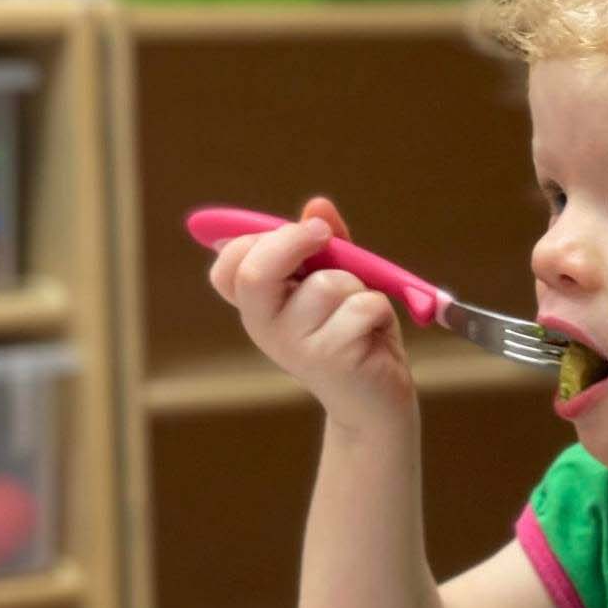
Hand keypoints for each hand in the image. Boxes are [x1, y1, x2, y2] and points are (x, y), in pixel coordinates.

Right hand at [208, 196, 415, 432]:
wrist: (376, 402)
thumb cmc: (353, 334)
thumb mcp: (337, 281)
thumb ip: (326, 244)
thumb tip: (317, 205)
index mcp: (260, 306)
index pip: (228, 266)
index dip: (255, 238)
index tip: (295, 230)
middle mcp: (266, 327)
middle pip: (255, 273)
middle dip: (293, 241)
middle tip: (325, 235)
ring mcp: (296, 347)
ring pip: (327, 284)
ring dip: (357, 285)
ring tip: (359, 313)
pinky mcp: (333, 360)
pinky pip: (363, 306)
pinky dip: (379, 309)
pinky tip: (374, 334)